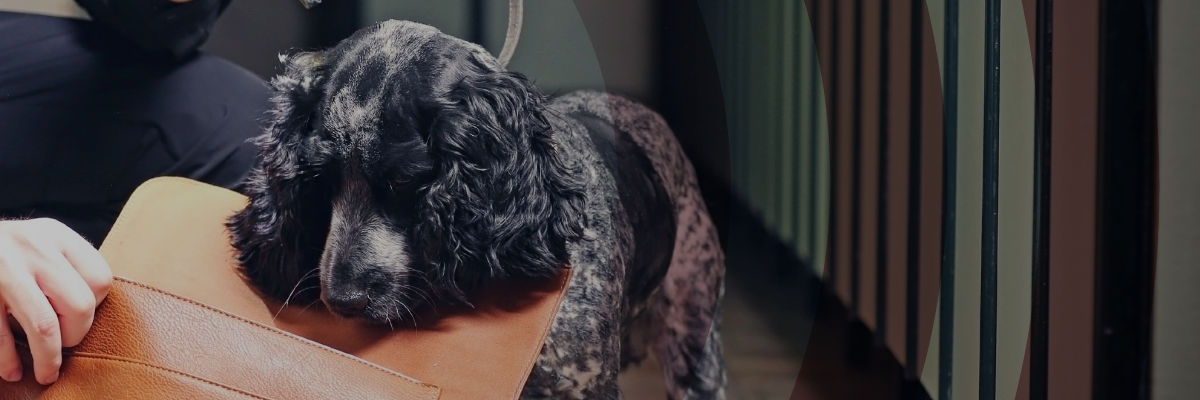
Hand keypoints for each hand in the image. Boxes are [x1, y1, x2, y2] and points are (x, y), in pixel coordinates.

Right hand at [0, 218, 111, 384]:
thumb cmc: (8, 252)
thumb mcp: (40, 245)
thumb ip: (65, 268)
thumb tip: (90, 315)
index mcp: (57, 235)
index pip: (100, 279)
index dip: (96, 306)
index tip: (79, 317)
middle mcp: (33, 248)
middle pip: (79, 304)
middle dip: (75, 333)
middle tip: (64, 342)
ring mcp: (4, 269)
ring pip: (43, 324)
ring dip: (47, 357)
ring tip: (47, 373)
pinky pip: (1, 333)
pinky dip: (8, 357)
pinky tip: (13, 369)